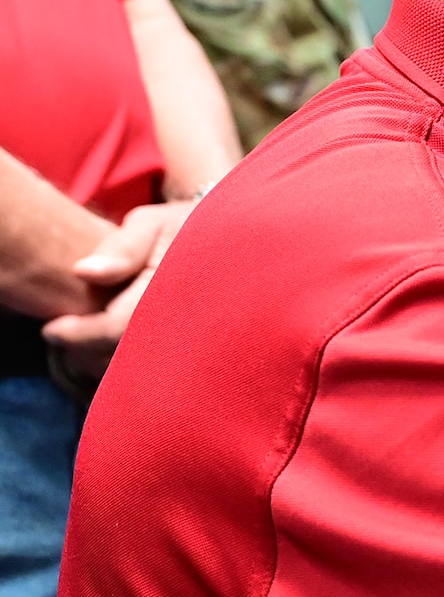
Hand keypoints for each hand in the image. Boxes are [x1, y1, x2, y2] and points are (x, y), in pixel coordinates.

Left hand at [40, 201, 197, 381]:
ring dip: (110, 363)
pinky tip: (116, 352)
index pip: (118, 328)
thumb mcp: (153, 223)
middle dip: (89, 353)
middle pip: (129, 358)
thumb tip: (82, 272)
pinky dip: (132, 369)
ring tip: (87, 346)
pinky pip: (163, 373)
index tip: (51, 330)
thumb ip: (120, 246)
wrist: (240, 241)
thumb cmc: (186, 227)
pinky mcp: (206, 352)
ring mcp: (203, 340)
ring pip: (146, 371)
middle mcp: (193, 321)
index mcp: (177, 290)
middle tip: (64, 339)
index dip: (79, 334)